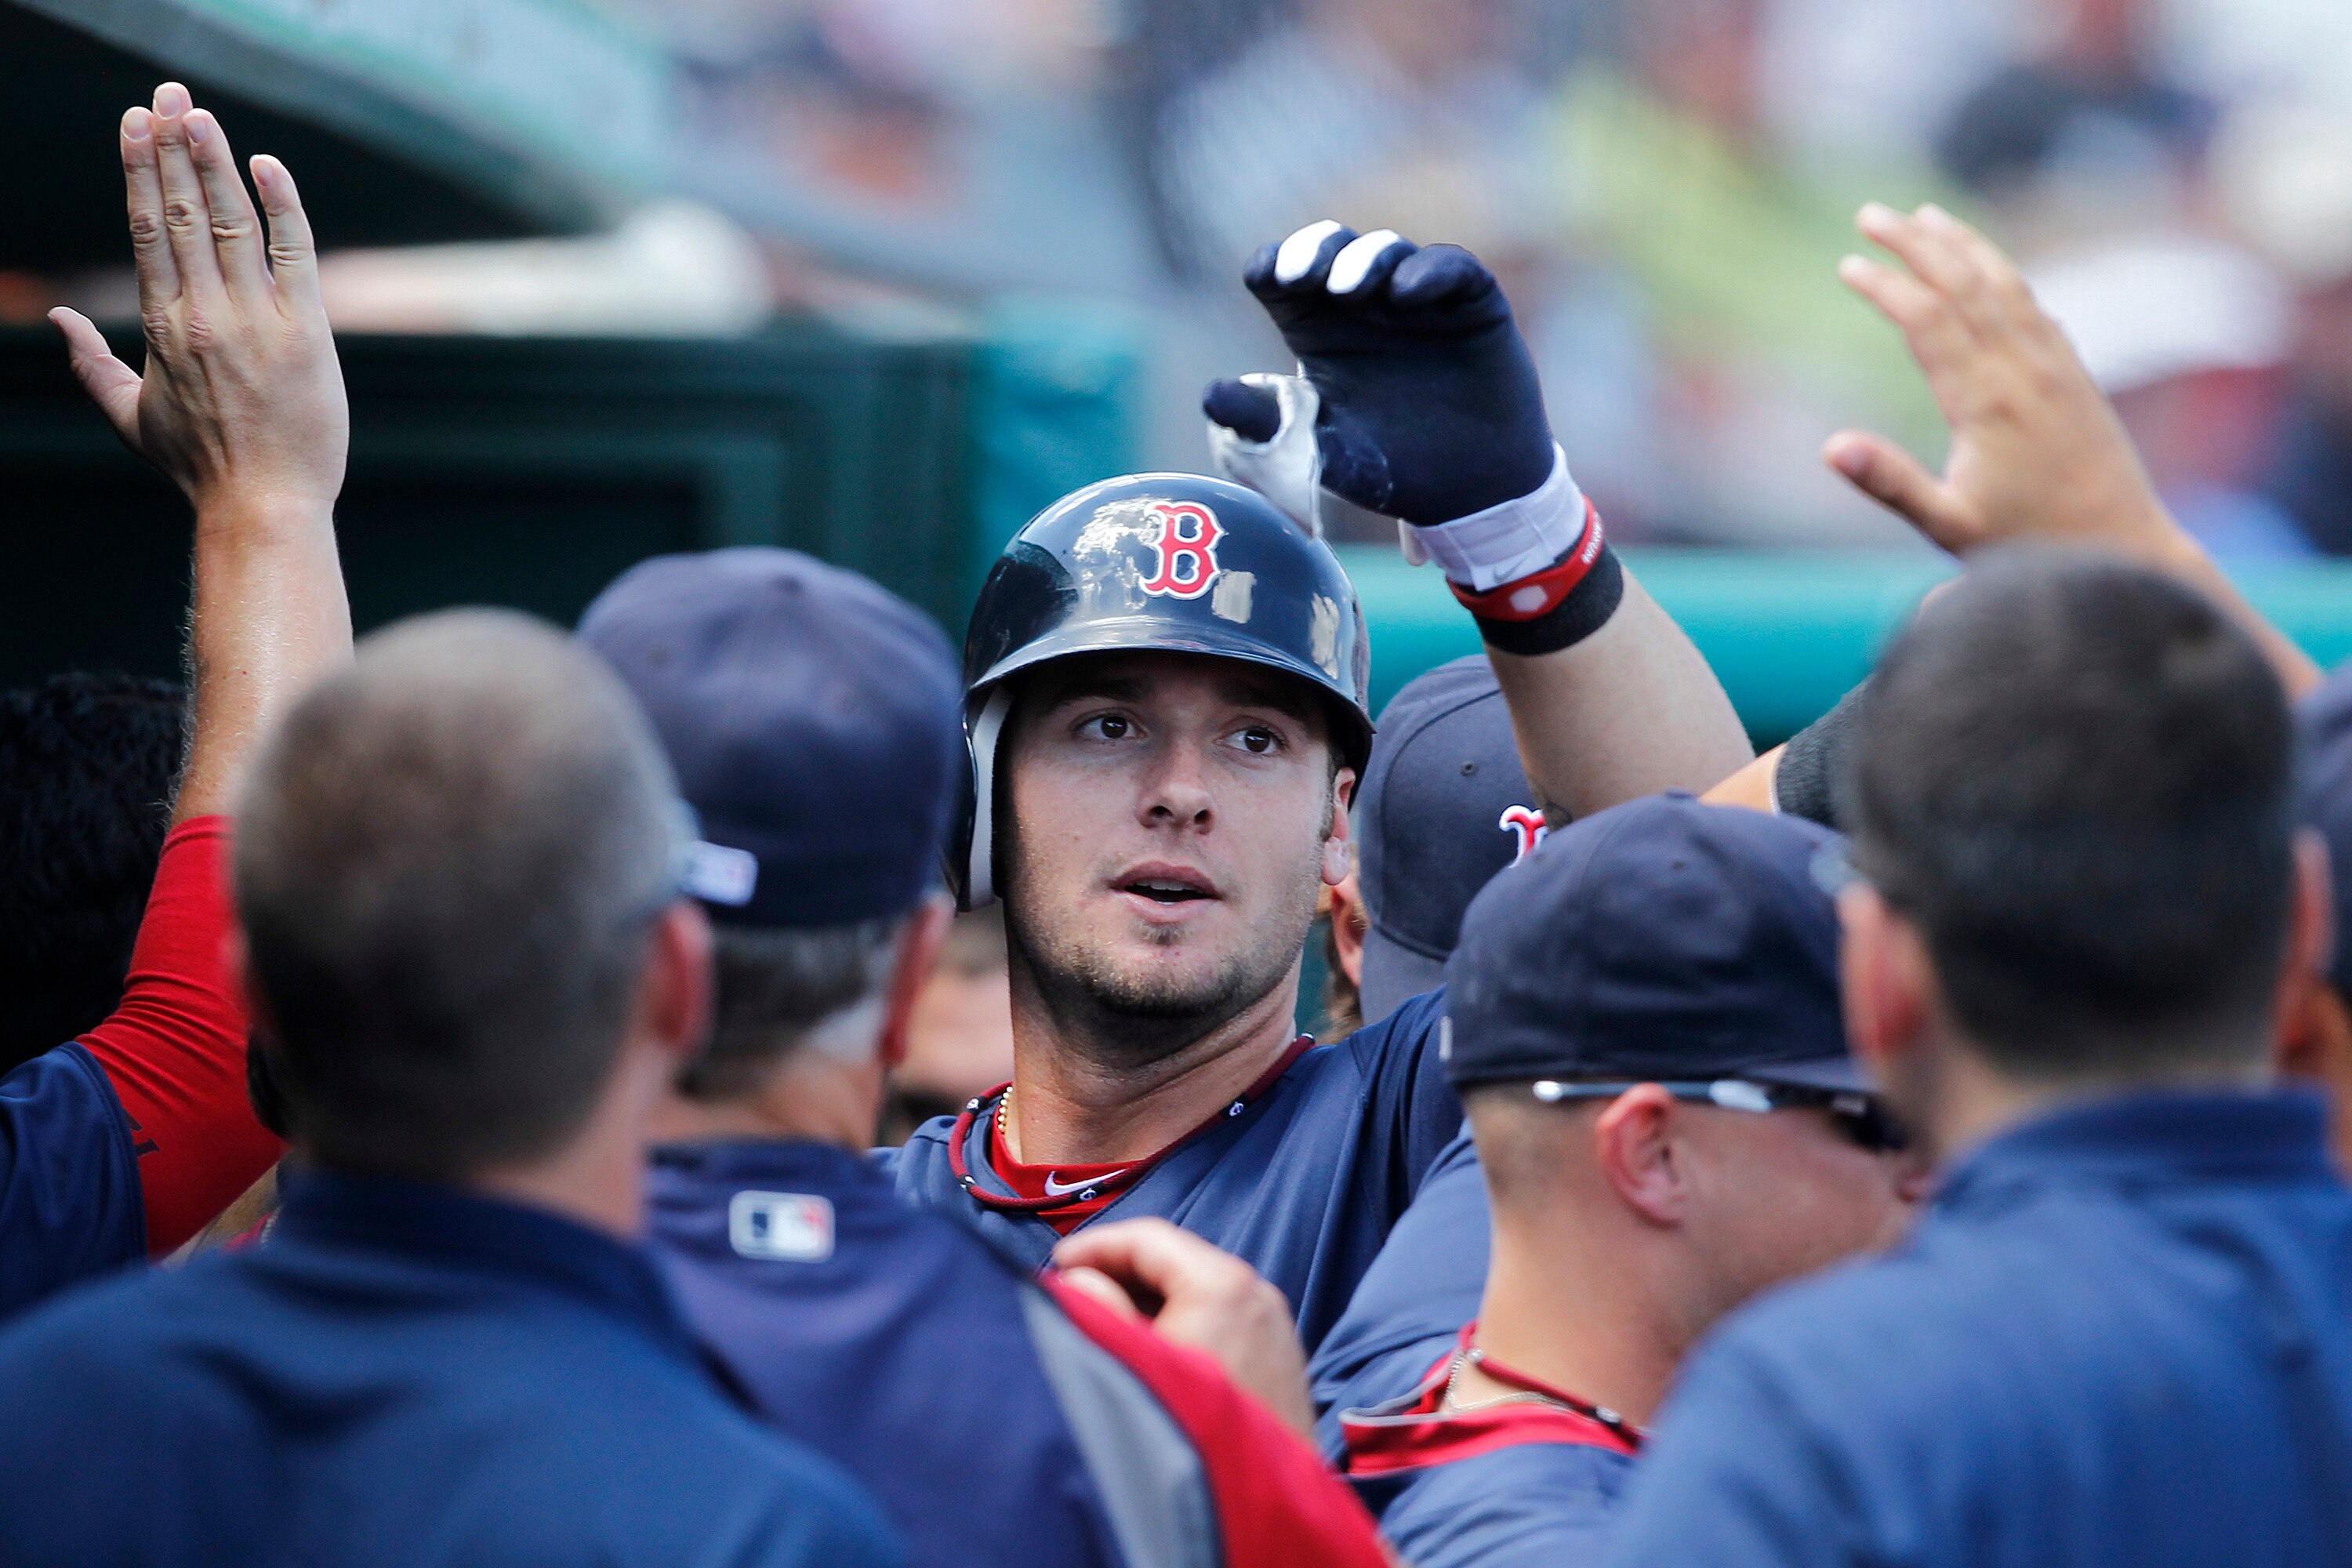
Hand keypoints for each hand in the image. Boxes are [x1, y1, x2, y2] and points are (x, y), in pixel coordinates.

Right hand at [50, 82, 345, 520]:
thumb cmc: (200, 466)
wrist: (263, 504)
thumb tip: (61, 321)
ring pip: (234, 223)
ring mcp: (258, 321)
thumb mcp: (131, 417)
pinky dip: (284, 207)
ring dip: (218, 163)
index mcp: (162, 326)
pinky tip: (268, 165)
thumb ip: (92, 365)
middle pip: (183, 213)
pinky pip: (296, 256)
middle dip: (174, 148)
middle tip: (169, 95)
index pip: (146, 231)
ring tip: (203, 115)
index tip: (135, 124)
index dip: (138, 170)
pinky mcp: (309, 333)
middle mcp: (205, 314)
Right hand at [1054, 1218, 1316, 1438]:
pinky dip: (1182, 1319)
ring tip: (1105, 1323)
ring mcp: (1274, 1326)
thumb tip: (1081, 1281)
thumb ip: (1099, 1310)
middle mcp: (1257, 1294)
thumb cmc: (1194, 1439)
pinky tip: (1151, 1349)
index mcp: (1221, 1284)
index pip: (1148, 1238)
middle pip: (1175, 1260)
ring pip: (1198, 1289)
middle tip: (1075, 1294)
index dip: (1095, 1245)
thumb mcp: (1130, 1363)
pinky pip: (1222, 1318)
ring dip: (1148, 1299)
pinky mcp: (1280, 1359)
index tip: (1058, 1263)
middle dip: (1120, 1273)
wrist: (1261, 1512)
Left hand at [1206, 222, 1552, 525]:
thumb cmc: (1389, 470)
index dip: (1273, 265)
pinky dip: (1427, 271)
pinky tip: (1405, 293)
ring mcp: (1417, 298)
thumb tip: (1209, 395)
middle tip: (1299, 272)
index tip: (1269, 279)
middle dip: (1313, 248)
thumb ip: (1268, 424)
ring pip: (1386, 250)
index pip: (1283, 276)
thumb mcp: (1321, 452)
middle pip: (1330, 248)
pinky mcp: (1471, 302)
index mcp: (1317, 329)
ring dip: (1363, 258)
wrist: (1471, 494)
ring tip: (1347, 288)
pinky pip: (1451, 267)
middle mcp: (1363, 304)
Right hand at [1827, 202, 2177, 562]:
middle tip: (1872, 214)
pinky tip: (1992, 270)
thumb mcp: (1947, 525)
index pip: (1927, 319)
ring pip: (2005, 285)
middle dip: (1916, 244)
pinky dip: (2005, 275)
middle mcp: (2022, 370)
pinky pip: (2037, 306)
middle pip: (1964, 284)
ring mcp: (2055, 367)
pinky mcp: (2075, 376)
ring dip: (1963, 245)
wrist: (2125, 547)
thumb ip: (1889, 483)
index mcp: (1985, 400)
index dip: (1885, 287)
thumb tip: (1829, 447)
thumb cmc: (2029, 545)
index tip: (1848, 265)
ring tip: (1929, 216)